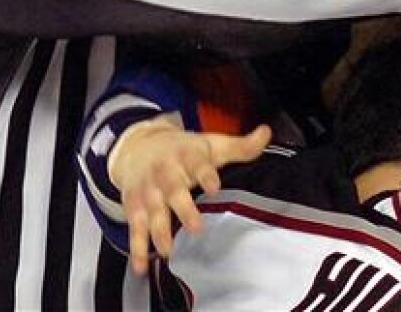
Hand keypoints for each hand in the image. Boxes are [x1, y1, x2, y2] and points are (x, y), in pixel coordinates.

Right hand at [108, 121, 271, 274]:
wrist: (138, 146)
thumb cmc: (183, 150)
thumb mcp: (211, 145)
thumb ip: (241, 146)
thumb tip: (267, 133)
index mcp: (185, 155)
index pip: (196, 163)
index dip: (205, 174)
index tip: (215, 186)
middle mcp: (164, 172)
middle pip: (173, 190)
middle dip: (183, 209)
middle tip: (196, 228)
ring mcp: (147, 191)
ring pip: (152, 212)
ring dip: (158, 232)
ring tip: (168, 251)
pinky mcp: (134, 207)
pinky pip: (135, 230)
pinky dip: (136, 249)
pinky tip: (141, 267)